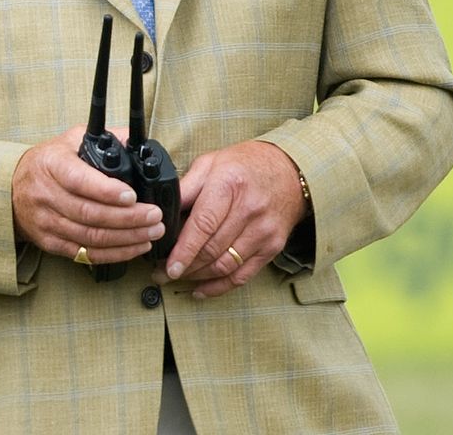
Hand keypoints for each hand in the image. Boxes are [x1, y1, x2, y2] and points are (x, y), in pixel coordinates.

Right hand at [12, 125, 166, 265]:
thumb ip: (104, 138)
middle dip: (127, 218)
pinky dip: (114, 254)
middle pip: (89, 213)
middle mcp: (46, 195)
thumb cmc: (48, 163)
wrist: (11, 189)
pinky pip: (85, 254)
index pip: (79, 180)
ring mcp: (47, 222)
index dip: (106, 191)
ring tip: (152, 232)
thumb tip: (137, 140)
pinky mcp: (50, 243)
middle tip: (154, 216)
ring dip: (126, 238)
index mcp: (52, 165)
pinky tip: (135, 247)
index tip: (132, 195)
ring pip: (90, 237)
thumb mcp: (70, 140)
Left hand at [156, 140, 305, 298]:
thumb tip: (161, 210)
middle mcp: (249, 210)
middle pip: (212, 249)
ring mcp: (264, 231)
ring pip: (225, 266)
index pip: (203, 225)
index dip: (184, 250)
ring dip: (198, 277)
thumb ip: (186, 187)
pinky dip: (220, 286)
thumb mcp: (211, 164)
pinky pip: (244, 275)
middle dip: (185, 267)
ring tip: (178, 278)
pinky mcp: (272, 247)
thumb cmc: (245, 165)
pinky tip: (201, 289)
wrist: (290, 171)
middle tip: (162, 273)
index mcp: (229, 185)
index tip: (168, 266)